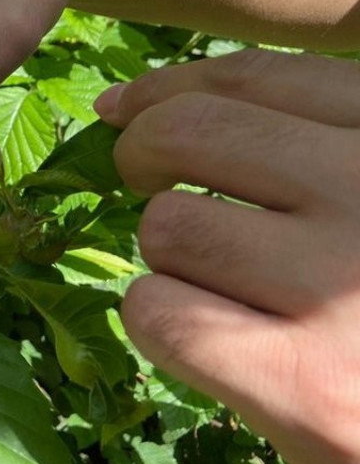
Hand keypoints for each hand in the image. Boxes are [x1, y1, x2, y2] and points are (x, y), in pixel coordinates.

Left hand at [97, 49, 359, 463]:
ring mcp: (344, 286)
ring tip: (226, 287)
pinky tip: (214, 343)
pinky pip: (161, 314)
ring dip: (170, 259)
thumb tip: (127, 103)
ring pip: (168, 227)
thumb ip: (307, 140)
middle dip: (144, 155)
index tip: (125, 107)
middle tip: (149, 188)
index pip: (260, 78)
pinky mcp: (310, 385)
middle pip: (190, 133)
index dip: (168, 88)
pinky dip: (162, 325)